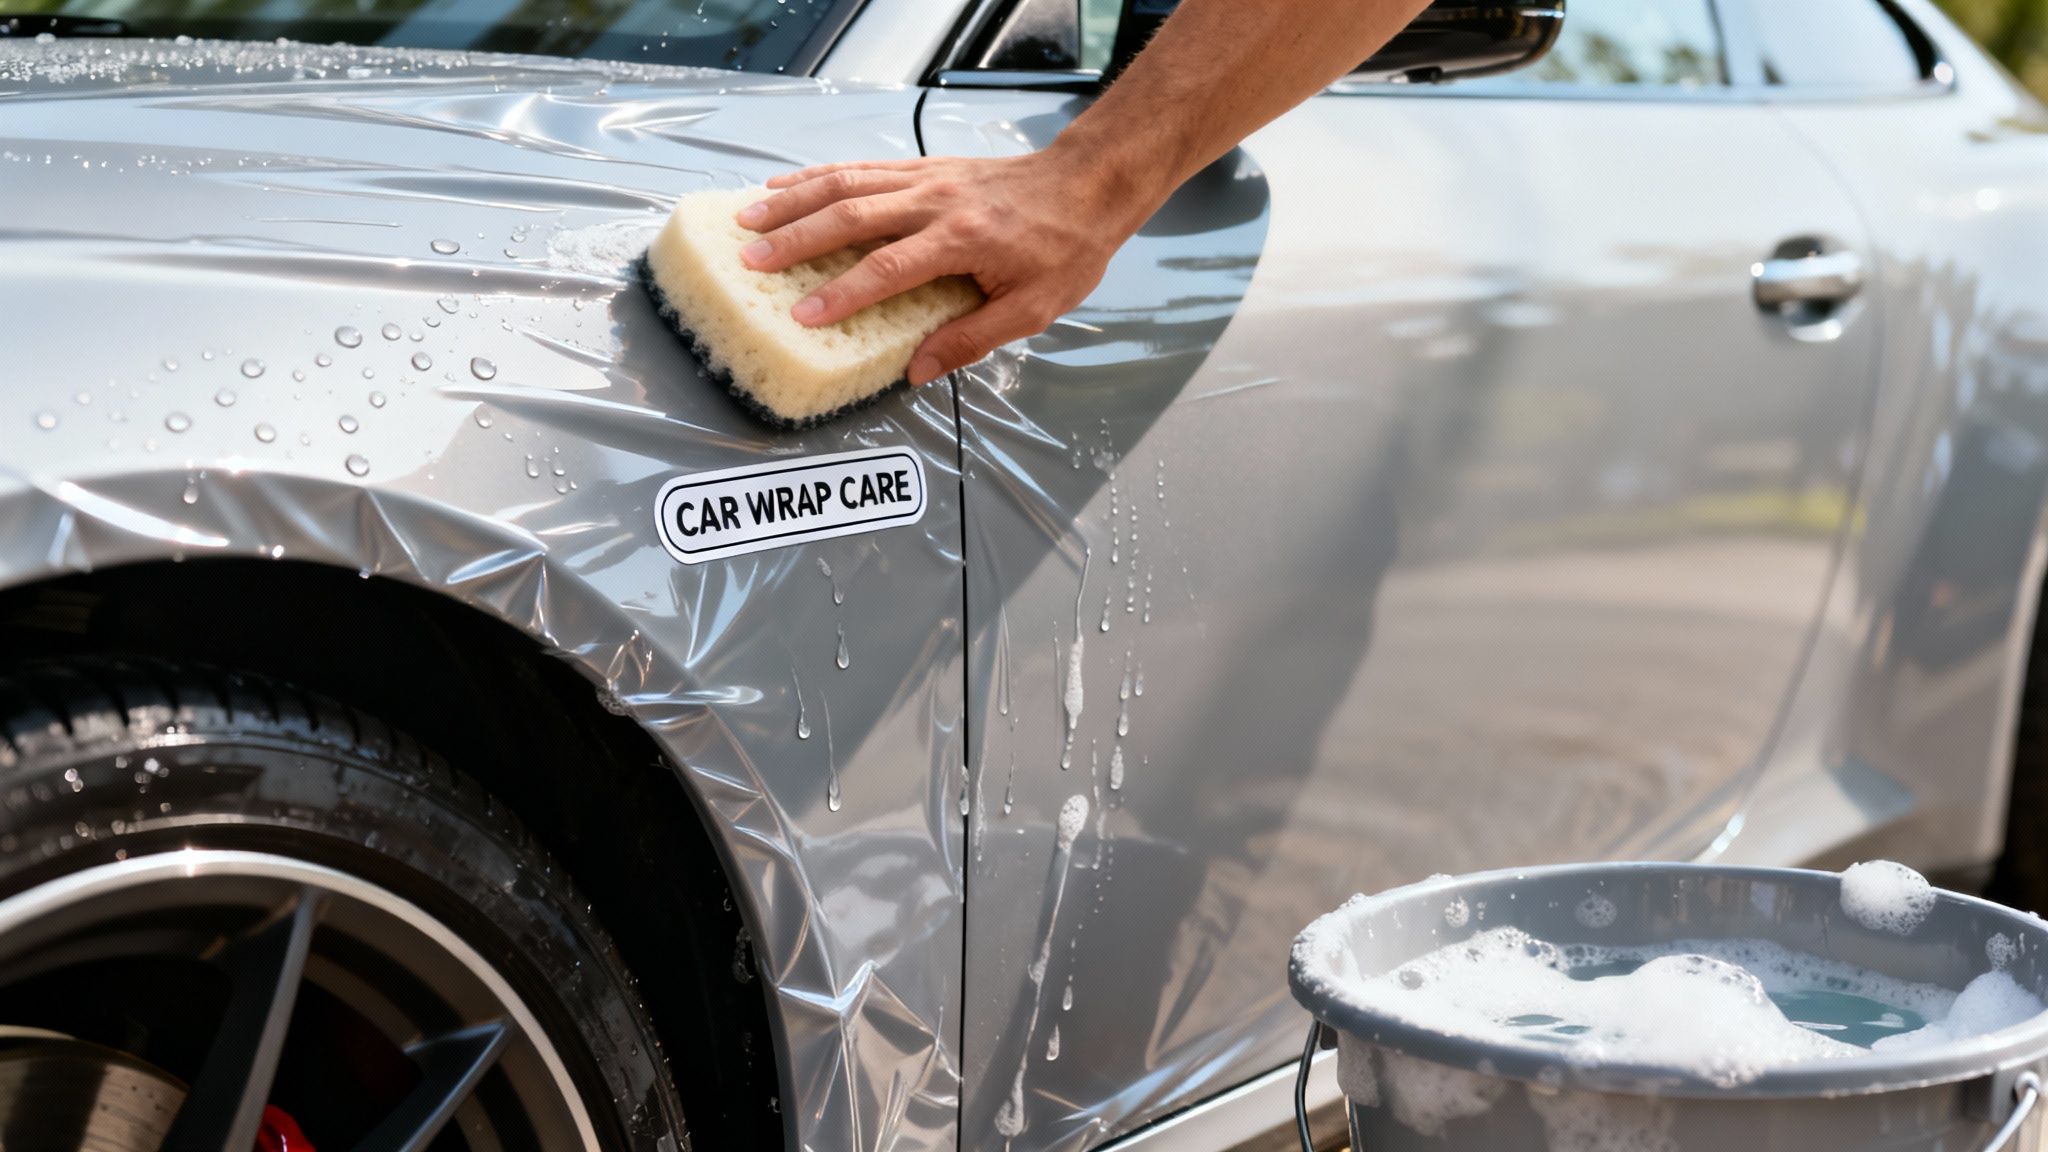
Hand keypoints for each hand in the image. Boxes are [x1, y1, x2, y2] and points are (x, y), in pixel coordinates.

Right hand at [734, 148, 1156, 385]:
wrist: (1088, 183)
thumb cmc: (1066, 249)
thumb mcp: (1032, 309)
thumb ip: (971, 339)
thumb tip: (917, 371)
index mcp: (961, 240)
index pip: (889, 269)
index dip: (843, 294)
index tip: (802, 316)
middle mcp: (935, 202)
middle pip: (852, 215)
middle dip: (796, 238)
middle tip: (750, 260)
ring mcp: (926, 178)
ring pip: (846, 182)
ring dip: (794, 200)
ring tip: (748, 219)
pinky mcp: (923, 167)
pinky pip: (861, 168)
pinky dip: (817, 176)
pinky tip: (786, 187)